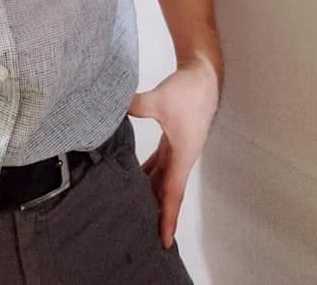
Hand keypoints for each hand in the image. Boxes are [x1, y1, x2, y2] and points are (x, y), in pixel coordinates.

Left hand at [128, 55, 219, 247]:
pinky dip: (148, 172)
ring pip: (163, 178)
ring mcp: (178, 148)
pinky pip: (160, 163)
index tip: (164, 241)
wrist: (203, 76)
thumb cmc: (188, 91)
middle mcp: (182, 157)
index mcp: (182, 154)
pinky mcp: (173, 139)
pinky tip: (133, 175)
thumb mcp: (161, 99)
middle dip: (157, 213)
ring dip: (151, 193)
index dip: (167, 217)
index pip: (173, 193)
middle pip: (167, 191)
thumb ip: (137, 106)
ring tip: (135, 210)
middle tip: (142, 233)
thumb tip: (113, 108)